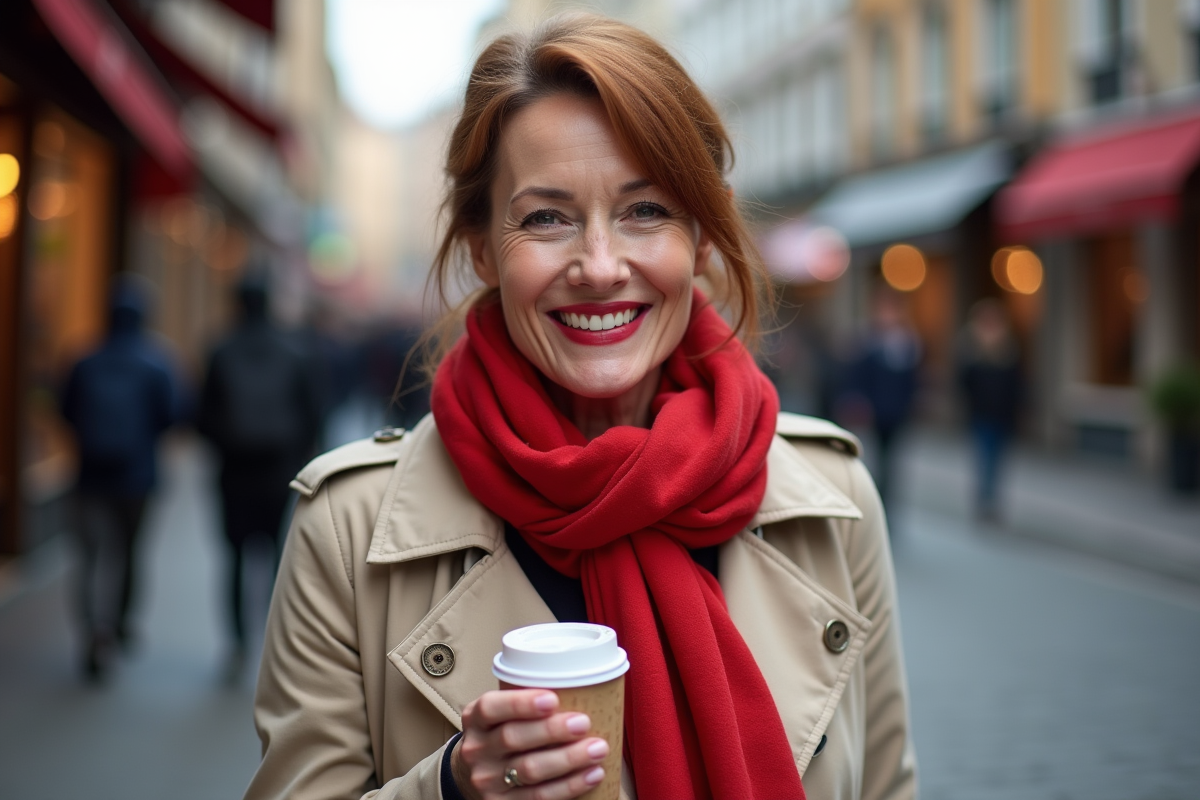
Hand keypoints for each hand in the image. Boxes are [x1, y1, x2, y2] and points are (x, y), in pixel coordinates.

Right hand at [452, 689, 608, 798]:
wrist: (478, 776)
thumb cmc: (502, 734)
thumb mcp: (501, 715)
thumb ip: (527, 702)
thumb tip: (582, 684)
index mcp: (475, 719)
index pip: (491, 708)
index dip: (520, 703)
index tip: (552, 699)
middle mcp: (476, 750)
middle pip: (512, 738)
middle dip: (552, 730)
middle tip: (583, 723)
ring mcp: (487, 780)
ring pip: (530, 770)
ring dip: (568, 759)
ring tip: (598, 748)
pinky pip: (539, 796)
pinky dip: (570, 785)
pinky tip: (592, 774)